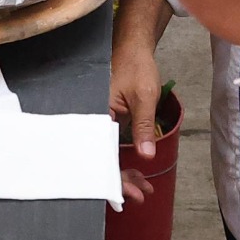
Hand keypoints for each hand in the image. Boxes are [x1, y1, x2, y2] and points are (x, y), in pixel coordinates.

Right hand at [110, 0, 173, 203]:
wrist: (135, 45)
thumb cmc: (136, 65)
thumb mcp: (144, 97)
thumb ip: (143, 126)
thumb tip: (145, 155)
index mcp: (96, 113)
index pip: (102, 153)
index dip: (114, 175)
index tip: (128, 192)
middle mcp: (94, 119)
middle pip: (103, 158)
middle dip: (121, 179)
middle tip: (141, 194)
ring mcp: (102, 121)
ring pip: (109, 154)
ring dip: (125, 172)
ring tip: (144, 188)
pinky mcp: (109, 120)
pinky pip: (113, 145)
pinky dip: (126, 158)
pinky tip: (139, 170)